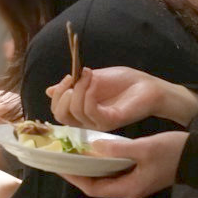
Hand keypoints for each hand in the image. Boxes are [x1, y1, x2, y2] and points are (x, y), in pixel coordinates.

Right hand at [47, 67, 197, 131]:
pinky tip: (94, 82)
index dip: (57, 95)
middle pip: (61, 116)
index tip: (68, 77)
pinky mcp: (110, 121)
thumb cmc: (125, 82)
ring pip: (74, 113)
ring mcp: (98, 123)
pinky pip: (90, 112)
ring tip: (89, 75)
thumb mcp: (93, 79)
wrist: (149, 86)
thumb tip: (48, 90)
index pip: (58, 111)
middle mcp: (88, 120)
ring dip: (78, 89)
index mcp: (82, 111)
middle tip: (73, 78)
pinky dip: (88, 94)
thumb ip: (73, 85)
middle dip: (62, 95)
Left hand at [63, 131, 187, 197]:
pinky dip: (103, 161)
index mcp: (128, 188)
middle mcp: (129, 189)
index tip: (59, 166)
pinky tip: (95, 147)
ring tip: (74, 151)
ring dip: (90, 166)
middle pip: (97, 184)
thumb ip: (118, 149)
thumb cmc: (174, 153)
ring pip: (105, 177)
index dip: (74, 178)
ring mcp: (135, 181)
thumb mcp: (145, 148)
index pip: (93, 188)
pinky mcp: (140, 173)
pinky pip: (115, 170)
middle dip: (79, 172)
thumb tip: (93, 146)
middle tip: (63, 156)